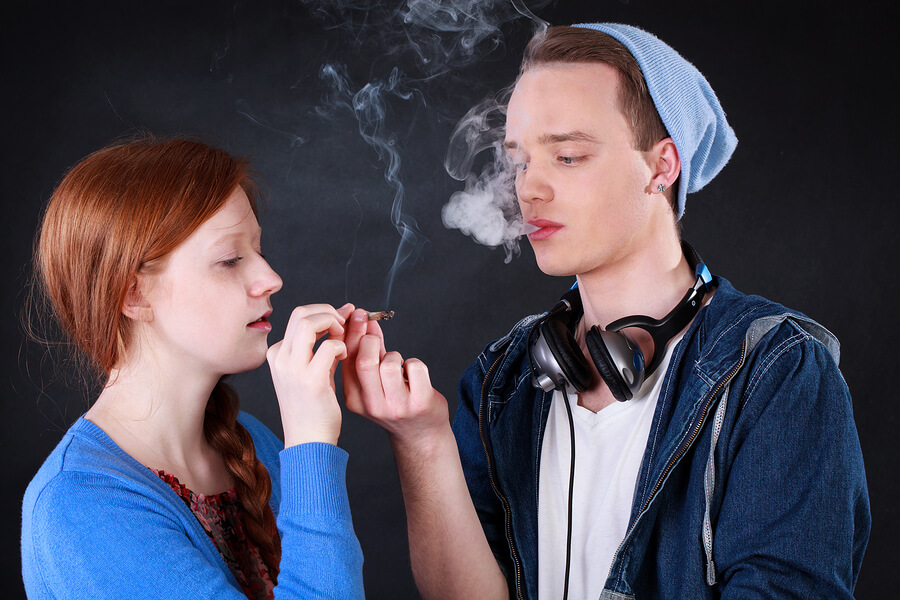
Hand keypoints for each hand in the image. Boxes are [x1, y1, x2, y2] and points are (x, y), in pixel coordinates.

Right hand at [267, 303, 353, 446]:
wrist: (309, 442)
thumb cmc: (314, 407)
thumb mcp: (314, 369)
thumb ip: (324, 343)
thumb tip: (344, 313)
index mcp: (278, 354)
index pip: (299, 317)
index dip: (324, 312)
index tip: (343, 317)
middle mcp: (280, 358)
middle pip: (301, 313)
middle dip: (328, 312)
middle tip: (345, 324)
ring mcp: (292, 369)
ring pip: (309, 322)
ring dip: (333, 323)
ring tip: (344, 337)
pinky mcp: (310, 379)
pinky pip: (329, 346)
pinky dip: (342, 346)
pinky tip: (345, 358)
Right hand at [342, 308, 448, 445]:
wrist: (420, 435)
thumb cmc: (396, 404)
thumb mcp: (374, 383)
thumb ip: (369, 353)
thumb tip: (365, 321)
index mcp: (354, 399)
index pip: (347, 361)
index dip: (352, 333)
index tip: (359, 314)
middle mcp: (372, 405)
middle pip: (365, 361)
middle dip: (370, 339)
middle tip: (376, 336)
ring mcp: (396, 406)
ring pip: (390, 363)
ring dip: (396, 356)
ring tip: (399, 366)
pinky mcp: (420, 403)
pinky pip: (415, 366)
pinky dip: (415, 363)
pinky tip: (414, 375)